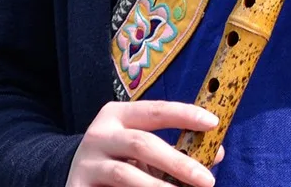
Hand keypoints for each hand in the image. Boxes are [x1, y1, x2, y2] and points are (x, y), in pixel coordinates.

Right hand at [65, 100, 224, 185]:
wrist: (73, 175)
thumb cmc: (119, 156)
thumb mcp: (141, 145)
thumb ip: (174, 148)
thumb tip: (217, 153)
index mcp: (119, 114)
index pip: (156, 110)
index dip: (184, 115)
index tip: (213, 123)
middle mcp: (100, 133)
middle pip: (143, 143)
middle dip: (178, 162)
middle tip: (207, 180)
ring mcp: (87, 161)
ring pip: (125, 174)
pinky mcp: (77, 186)